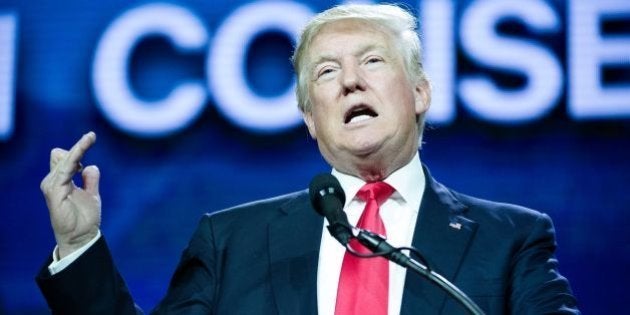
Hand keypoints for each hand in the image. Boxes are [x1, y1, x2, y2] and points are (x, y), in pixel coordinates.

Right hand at [40, 132, 100, 258]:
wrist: (82, 236)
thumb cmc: (85, 217)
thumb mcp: (91, 194)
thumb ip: (90, 180)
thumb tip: (90, 166)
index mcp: (61, 181)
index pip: (66, 158)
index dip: (79, 147)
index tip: (91, 136)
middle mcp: (53, 181)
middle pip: (63, 155)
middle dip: (79, 147)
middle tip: (92, 137)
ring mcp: (52, 186)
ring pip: (64, 160)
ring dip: (78, 149)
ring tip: (89, 139)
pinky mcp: (54, 192)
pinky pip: (64, 170)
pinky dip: (73, 158)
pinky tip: (82, 153)